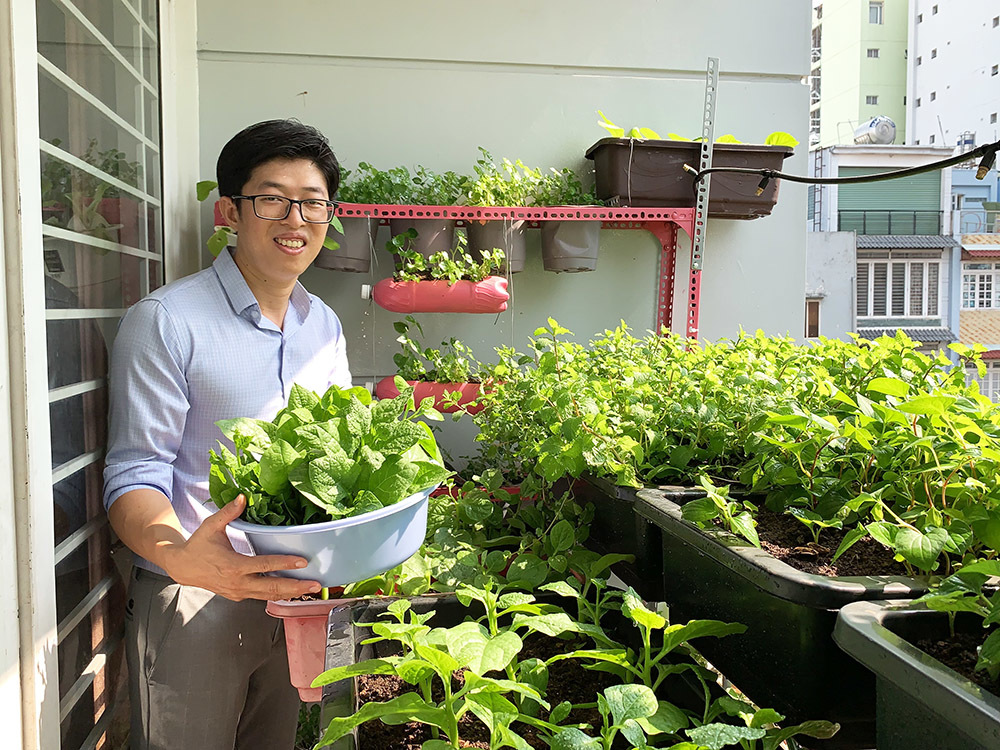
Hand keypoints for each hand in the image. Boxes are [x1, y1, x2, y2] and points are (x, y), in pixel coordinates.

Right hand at [162, 495, 321, 601]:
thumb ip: (228, 512)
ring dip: (290, 593)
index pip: (264, 566)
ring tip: (310, 588)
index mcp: (233, 565)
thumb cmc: (197, 546)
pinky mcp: (239, 595)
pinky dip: (278, 594)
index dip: (284, 564)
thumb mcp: (211, 526)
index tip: (302, 562)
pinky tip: (292, 590)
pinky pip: (261, 596)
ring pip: (268, 595)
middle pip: (271, 588)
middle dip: (296, 587)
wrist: (182, 567)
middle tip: (316, 584)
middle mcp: (238, 582)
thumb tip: (243, 497)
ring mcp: (239, 592)